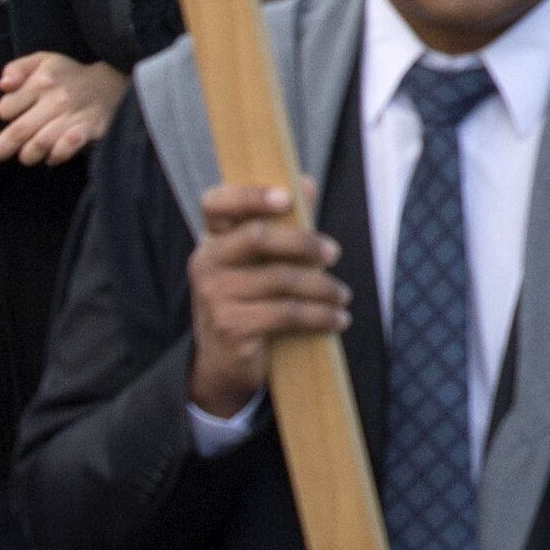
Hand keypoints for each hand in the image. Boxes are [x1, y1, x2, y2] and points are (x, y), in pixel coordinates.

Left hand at [0, 51, 128, 168]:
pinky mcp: (90, 128)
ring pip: (40, 144)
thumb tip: (3, 85)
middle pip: (18, 131)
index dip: (4, 115)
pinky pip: (68, 146)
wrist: (113, 83)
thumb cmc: (69, 75)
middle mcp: (55, 99)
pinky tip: (52, 157)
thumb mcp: (42, 60)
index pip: (6, 108)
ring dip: (28, 155)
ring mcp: (73, 115)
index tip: (11, 116)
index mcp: (41, 81)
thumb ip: (16, 68)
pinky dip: (56, 155)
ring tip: (27, 156)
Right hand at [186, 182, 348, 417]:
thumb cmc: (249, 303)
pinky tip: (337, 319)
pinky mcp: (231, 327)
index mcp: (212, 240)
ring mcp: (215, 296)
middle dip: (303, 242)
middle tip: (334, 252)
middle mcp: (207, 263)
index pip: (216, 203)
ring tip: (342, 295)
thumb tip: (307, 183)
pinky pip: (286, 314)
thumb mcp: (259, 264)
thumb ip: (283, 224)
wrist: (222, 365)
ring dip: (322, 287)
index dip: (249, 195)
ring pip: (280, 280)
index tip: (287, 197)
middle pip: (258, 237)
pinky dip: (319, 316)